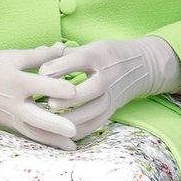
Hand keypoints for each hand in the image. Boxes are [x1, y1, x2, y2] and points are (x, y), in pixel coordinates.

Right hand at [0, 44, 79, 149]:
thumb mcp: (11, 56)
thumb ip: (38, 55)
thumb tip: (62, 47)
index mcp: (12, 80)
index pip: (38, 86)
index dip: (57, 88)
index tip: (76, 91)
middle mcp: (10, 101)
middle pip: (35, 116)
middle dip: (54, 124)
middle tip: (73, 129)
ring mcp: (7, 115)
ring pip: (32, 131)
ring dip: (53, 140)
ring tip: (73, 146)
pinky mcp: (6, 124)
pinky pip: (27, 134)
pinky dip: (44, 140)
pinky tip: (59, 145)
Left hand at [40, 36, 180, 139]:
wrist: (141, 66)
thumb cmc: (104, 55)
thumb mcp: (87, 48)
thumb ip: (63, 55)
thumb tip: (39, 61)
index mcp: (97, 57)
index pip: (79, 60)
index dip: (59, 67)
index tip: (40, 73)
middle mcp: (106, 77)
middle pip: (91, 88)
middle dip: (69, 97)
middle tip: (48, 103)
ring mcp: (111, 95)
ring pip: (94, 110)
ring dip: (73, 117)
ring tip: (51, 120)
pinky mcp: (112, 110)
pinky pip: (96, 124)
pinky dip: (80, 130)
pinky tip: (62, 132)